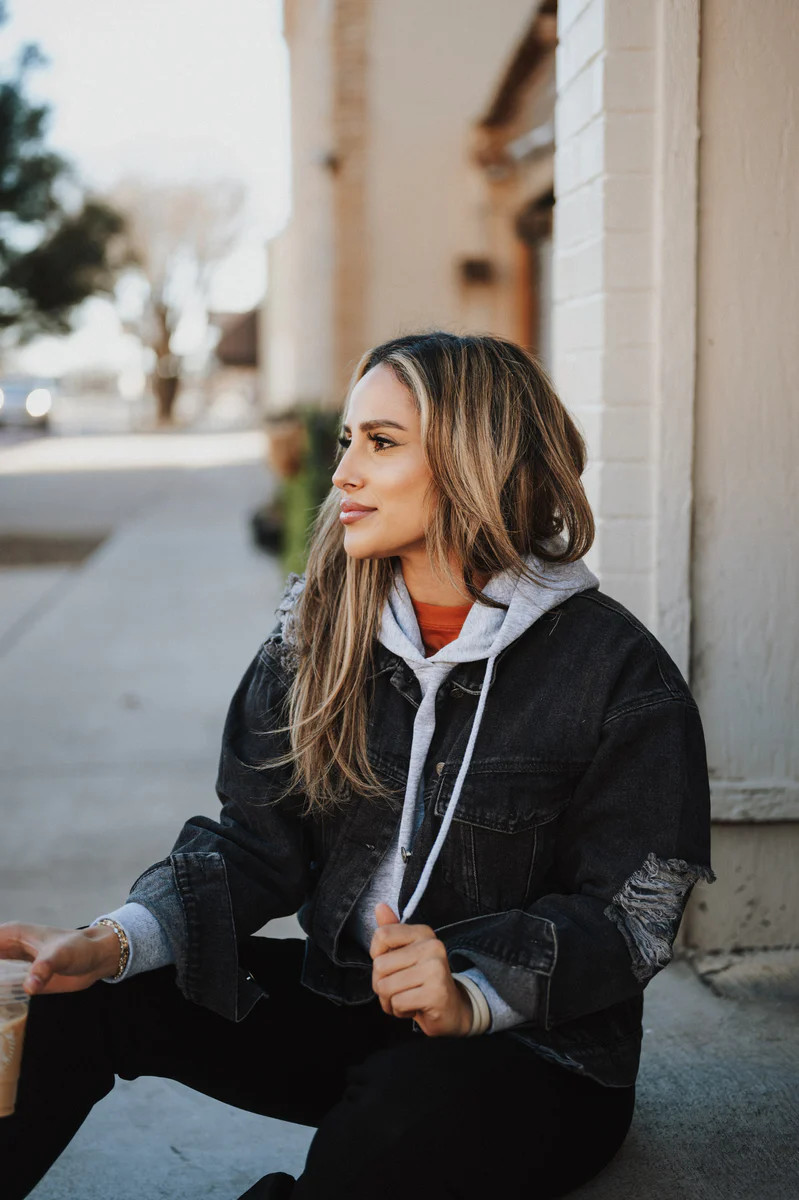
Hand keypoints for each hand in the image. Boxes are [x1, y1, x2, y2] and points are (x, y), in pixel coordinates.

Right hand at [0, 922, 121, 995]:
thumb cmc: (78, 948)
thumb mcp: (61, 955)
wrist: (96, 959)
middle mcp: (6, 949)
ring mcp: (11, 965)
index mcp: (9, 935)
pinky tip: (2, 1006)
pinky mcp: (19, 980)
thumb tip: (29, 985)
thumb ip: (44, 968)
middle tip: (2, 989)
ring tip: (0, 1003)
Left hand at [369, 903, 472, 1037]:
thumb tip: (379, 906)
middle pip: (380, 965)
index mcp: (423, 933)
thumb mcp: (406, 953)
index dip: (377, 956)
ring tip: (407, 998)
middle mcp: (432, 946)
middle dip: (382, 984)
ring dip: (390, 1000)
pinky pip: (397, 1003)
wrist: (452, 1009)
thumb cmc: (422, 981)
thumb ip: (391, 931)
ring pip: (386, 987)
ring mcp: (435, 969)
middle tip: (400, 988)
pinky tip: (414, 1007)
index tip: (391, 965)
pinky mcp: (436, 993)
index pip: (382, 935)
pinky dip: (400, 1011)